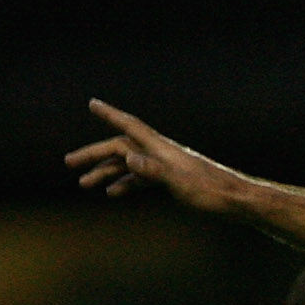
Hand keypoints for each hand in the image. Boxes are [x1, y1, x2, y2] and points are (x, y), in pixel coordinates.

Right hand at [66, 99, 239, 209]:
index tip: (92, 103)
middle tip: (68, 163)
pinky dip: (125, 183)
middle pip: (120, 148)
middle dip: (94, 155)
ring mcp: (165, 166)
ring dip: (106, 172)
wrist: (236, 201)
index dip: (110, 114)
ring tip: (84, 184)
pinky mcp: (171, 180)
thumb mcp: (180, 183)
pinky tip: (113, 193)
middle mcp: (160, 153)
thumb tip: (128, 158)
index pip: (129, 126)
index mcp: (160, 148)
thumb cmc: (211, 192)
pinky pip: (141, 178)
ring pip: (128, 164)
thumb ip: (153, 171)